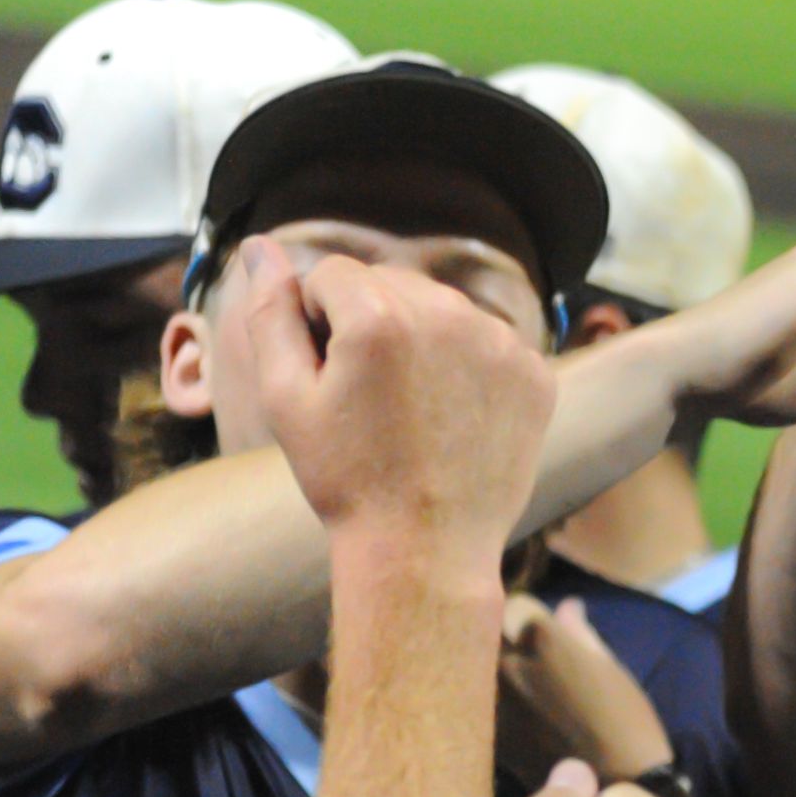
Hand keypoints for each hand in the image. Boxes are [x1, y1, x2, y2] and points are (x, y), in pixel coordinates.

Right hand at [236, 244, 552, 568]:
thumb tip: (259, 246)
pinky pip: (487, 341)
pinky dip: (466, 365)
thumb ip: (269, 311)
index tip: (329, 376)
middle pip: (390, 283)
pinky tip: (450, 415)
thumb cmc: (346, 479)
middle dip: (369, 322)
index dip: (317, 322)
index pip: (331, 274)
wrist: (427, 550)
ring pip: (441, 308)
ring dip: (420, 338)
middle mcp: (449, 316)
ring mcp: (501, 345)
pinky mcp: (535, 374)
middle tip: (368, 397)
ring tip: (409, 408)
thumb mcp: (284, 397)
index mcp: (379, 316)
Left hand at [495, 594, 672, 784]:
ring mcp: (490, 696)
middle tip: (525, 654)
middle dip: (502, 636)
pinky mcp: (485, 729)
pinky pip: (477, 699)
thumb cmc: (625, 721)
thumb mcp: (609, 668)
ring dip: (490, 666)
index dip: (528, 614)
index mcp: (539, 637)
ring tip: (517, 683)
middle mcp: (505, 660)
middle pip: (486, 629)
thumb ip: (578, 632)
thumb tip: (567, 605)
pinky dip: (489, 699)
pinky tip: (515, 712)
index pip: (515, 602)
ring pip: (475, 664)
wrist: (614, 786)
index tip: (540, 627)